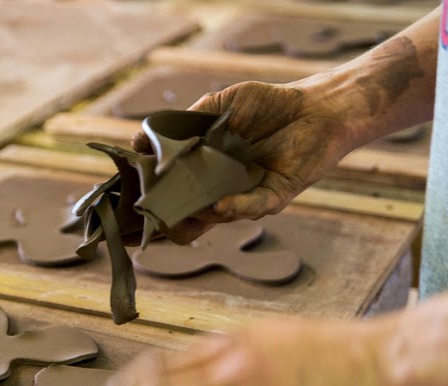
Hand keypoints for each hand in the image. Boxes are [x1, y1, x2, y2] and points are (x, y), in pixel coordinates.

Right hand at [134, 80, 356, 223]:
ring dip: (198, 210)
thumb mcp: (216, 107)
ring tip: (183, 200)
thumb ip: (182, 123)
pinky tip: (218, 204)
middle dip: (169, 217)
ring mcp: (245, 196)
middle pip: (187, 218)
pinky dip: (232, 208)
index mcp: (204, 170)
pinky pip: (249, 209)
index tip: (132, 192)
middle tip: (154, 207)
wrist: (315, 107)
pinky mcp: (272, 198)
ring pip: (214, 216)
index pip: (171, 193)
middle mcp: (221, 189)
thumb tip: (138, 140)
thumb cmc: (267, 105)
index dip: (152, 197)